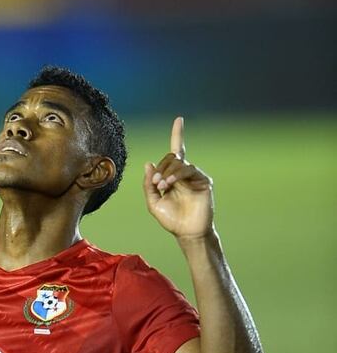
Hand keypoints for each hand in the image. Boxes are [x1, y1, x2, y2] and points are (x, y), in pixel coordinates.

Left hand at [143, 116, 213, 239]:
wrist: (187, 233)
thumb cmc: (171, 219)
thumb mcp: (153, 202)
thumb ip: (148, 184)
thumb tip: (148, 163)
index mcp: (173, 175)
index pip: (176, 151)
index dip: (178, 134)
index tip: (179, 119)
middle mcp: (185, 173)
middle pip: (172, 157)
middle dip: (161, 168)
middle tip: (156, 183)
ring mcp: (195, 177)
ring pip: (180, 163)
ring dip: (168, 172)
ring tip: (163, 185)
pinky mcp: (204, 182)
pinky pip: (190, 170)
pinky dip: (177, 175)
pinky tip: (170, 184)